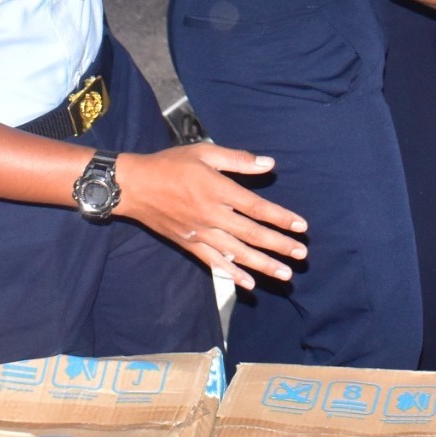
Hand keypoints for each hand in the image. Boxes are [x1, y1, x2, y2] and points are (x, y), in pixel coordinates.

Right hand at [113, 144, 307, 289]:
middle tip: (301, 256)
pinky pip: (214, 263)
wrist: (134, 186)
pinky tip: (248, 284)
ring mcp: (200, 233)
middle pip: (252, 234)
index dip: (281, 218)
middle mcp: (212, 215)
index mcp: (218, 190)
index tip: (301, 227)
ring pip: (237, 253)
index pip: (257, 208)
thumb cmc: (170, 164)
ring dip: (263, 265)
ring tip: (284, 274)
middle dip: (279, 246)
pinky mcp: (189, 244)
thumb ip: (238, 159)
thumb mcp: (204, 152)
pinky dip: (232, 274)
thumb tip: (269, 164)